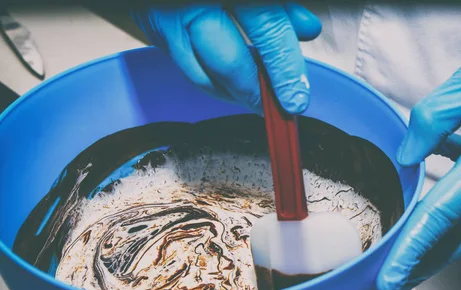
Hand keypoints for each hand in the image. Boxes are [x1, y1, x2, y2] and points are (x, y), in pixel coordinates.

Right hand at [131, 3, 320, 113]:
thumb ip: (278, 6)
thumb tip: (306, 29)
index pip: (267, 29)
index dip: (285, 68)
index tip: (297, 98)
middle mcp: (194, 5)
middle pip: (229, 63)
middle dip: (254, 93)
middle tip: (273, 109)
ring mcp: (169, 20)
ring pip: (202, 75)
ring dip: (231, 94)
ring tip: (254, 100)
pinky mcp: (154, 32)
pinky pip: (185, 68)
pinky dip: (210, 82)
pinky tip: (229, 86)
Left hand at [377, 25, 460, 289]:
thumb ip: (431, 121)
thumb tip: (407, 157)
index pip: (442, 214)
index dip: (412, 249)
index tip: (390, 279)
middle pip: (459, 238)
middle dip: (424, 265)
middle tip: (392, 286)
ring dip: (437, 242)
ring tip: (405, 255)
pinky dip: (453, 211)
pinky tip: (429, 199)